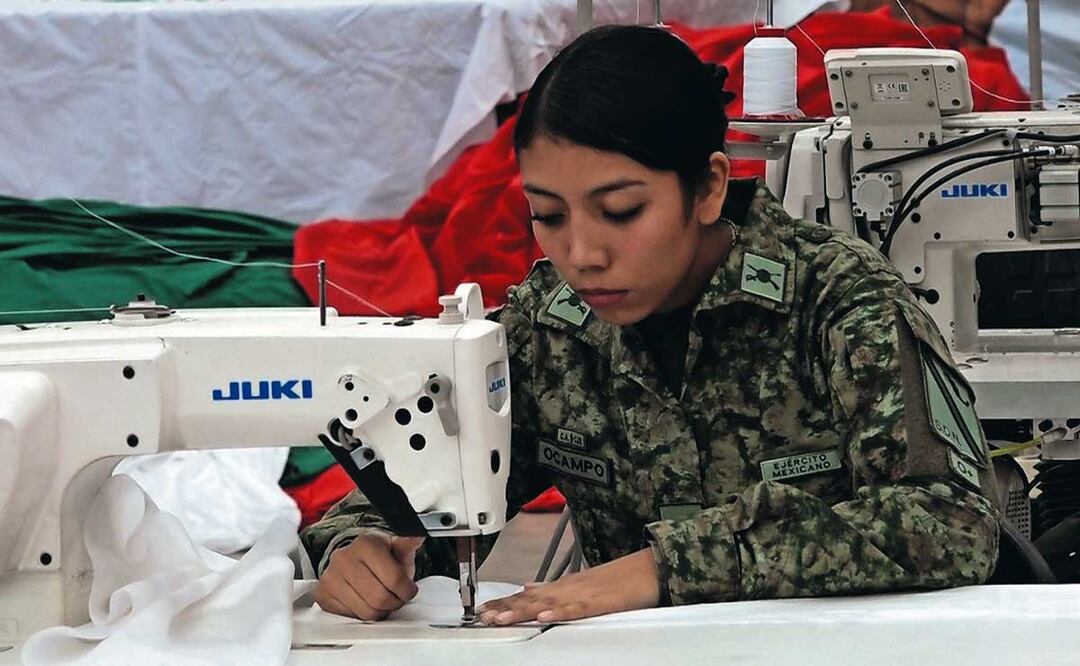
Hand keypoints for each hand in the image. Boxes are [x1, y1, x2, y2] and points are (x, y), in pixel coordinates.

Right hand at [314, 533, 423, 620]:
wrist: (354, 561)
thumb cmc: (379, 557)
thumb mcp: (397, 549)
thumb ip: (408, 544)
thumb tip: (417, 535)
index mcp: (365, 544)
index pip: (394, 579)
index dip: (407, 590)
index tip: (409, 590)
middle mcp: (343, 558)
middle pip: (380, 598)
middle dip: (395, 602)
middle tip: (397, 597)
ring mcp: (330, 577)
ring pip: (367, 612)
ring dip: (381, 611)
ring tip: (382, 599)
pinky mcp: (323, 596)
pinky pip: (352, 618)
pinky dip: (363, 614)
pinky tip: (366, 602)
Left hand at [476, 548, 660, 624]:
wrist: (649, 568)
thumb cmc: (620, 580)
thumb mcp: (582, 584)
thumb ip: (553, 588)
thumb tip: (529, 587)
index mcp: (563, 587)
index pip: (527, 596)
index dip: (504, 602)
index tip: (482, 610)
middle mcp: (567, 588)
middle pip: (530, 599)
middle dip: (505, 608)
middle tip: (481, 616)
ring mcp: (582, 594)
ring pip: (547, 603)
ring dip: (522, 610)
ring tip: (501, 618)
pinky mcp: (599, 601)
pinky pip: (576, 608)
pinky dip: (559, 612)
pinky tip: (543, 616)